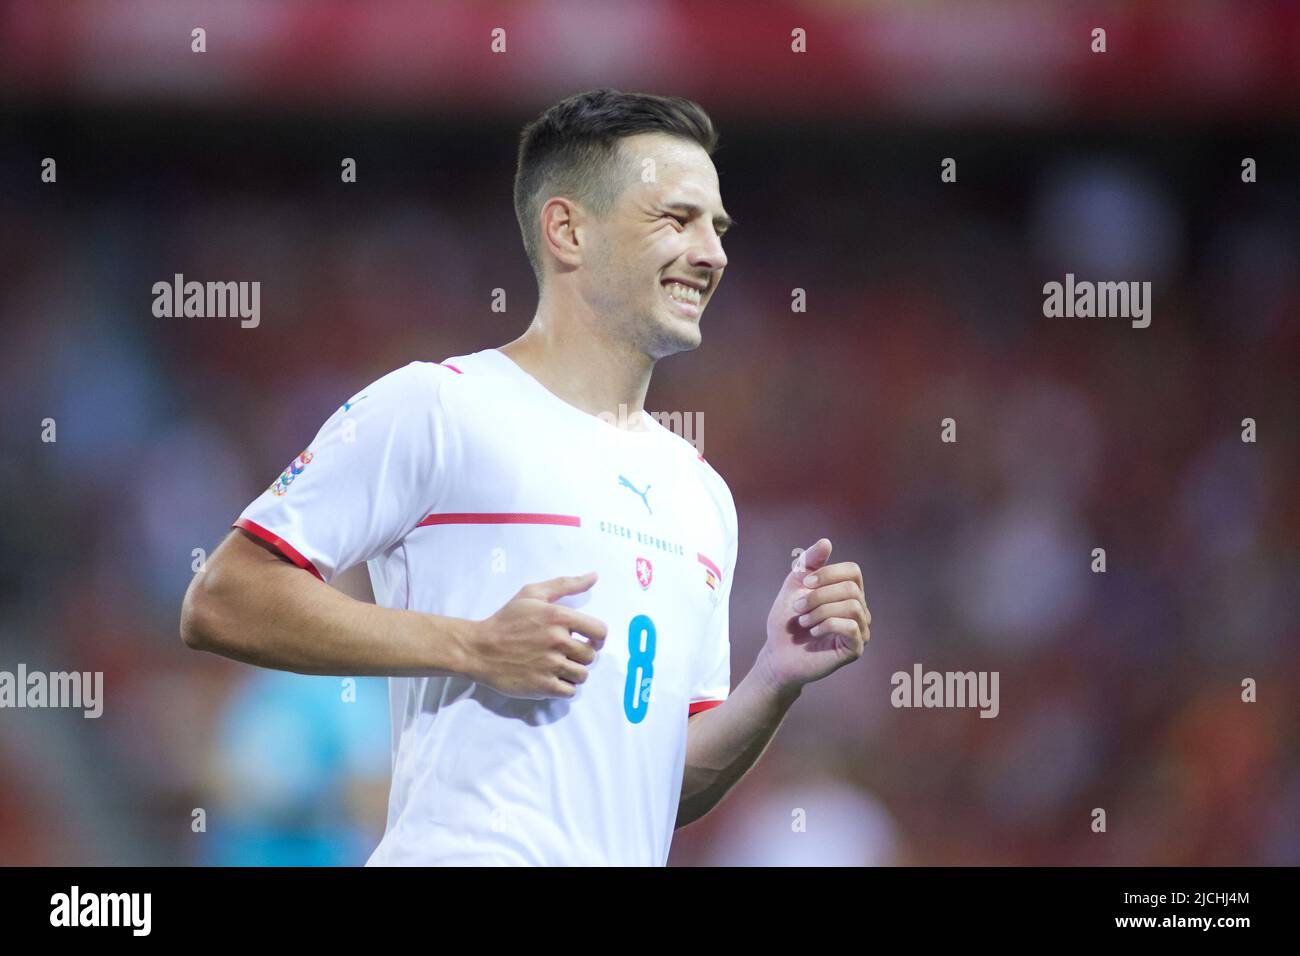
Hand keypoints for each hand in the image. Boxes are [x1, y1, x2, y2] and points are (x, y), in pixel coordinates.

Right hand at [461, 573, 607, 698]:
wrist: (479, 649)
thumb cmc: (506, 620)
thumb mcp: (532, 594)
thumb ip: (566, 585)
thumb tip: (594, 577)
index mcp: (558, 616)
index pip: (600, 631)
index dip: (598, 637)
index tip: (589, 640)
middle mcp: (557, 641)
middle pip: (591, 656)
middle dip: (581, 655)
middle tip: (566, 653)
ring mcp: (550, 665)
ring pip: (582, 675)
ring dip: (574, 673)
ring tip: (559, 667)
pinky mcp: (542, 686)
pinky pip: (570, 692)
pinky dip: (565, 687)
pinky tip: (553, 679)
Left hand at [762, 538, 870, 692]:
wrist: (778, 653)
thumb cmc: (788, 620)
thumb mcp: (795, 585)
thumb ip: (809, 562)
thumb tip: (827, 541)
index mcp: (848, 593)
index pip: (853, 571)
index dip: (829, 573)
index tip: (805, 582)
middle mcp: (859, 610)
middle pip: (851, 588)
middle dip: (818, 595)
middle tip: (798, 608)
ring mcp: (860, 630)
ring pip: (852, 606)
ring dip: (821, 610)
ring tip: (804, 621)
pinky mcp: (855, 649)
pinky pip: (851, 627)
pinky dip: (828, 624)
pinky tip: (814, 631)